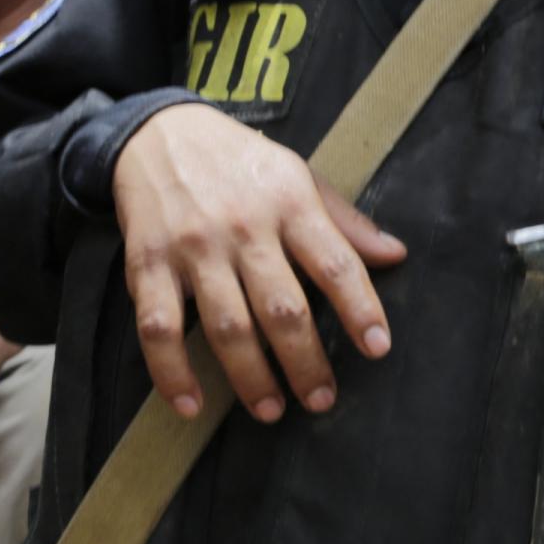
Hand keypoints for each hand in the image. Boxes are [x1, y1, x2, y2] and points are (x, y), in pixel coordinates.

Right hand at [111, 101, 405, 423]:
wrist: (159, 133)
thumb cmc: (242, 162)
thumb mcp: (301, 177)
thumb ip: (346, 222)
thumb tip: (396, 255)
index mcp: (291, 204)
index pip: (336, 263)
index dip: (360, 308)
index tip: (377, 348)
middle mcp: (244, 229)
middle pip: (282, 308)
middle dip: (306, 361)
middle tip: (322, 400)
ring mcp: (194, 249)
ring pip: (226, 326)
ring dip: (250, 377)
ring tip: (271, 410)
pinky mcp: (147, 264)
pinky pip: (157, 328)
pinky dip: (171, 372)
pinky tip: (191, 402)